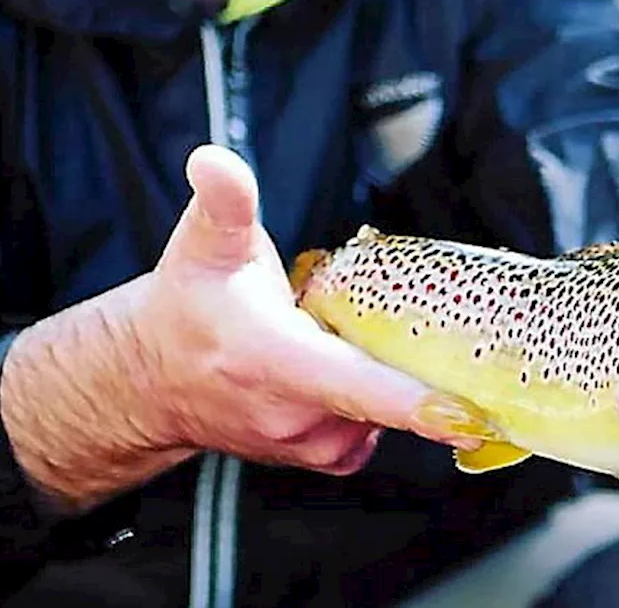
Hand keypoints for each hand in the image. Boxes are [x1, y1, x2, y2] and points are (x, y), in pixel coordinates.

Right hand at [0, 145, 479, 511]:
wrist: (148, 378)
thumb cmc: (185, 309)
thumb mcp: (205, 244)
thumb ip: (225, 202)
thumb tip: (215, 162)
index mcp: (272, 359)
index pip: (356, 386)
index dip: (416, 402)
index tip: (469, 416)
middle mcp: (289, 413)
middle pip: (386, 397)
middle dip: (415, 366)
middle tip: (405, 328)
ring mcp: (303, 443)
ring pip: (382, 413)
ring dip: (386, 379)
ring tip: (348, 342)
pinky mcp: (316, 455)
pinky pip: (370, 434)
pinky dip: (376, 407)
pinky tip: (353, 373)